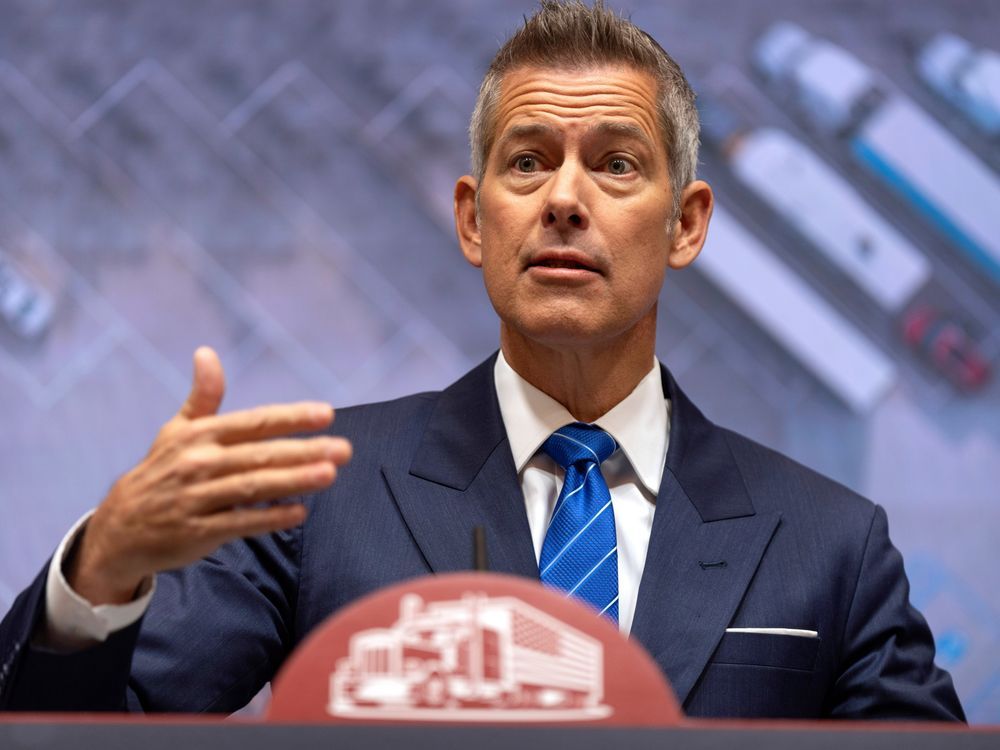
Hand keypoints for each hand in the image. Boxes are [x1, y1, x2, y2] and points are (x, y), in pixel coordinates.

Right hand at [66, 346, 350, 605]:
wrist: (120, 526)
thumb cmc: (162, 471)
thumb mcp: (177, 430)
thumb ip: (203, 396)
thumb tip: (207, 352)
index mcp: (200, 434)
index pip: (254, 422)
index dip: (291, 417)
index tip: (327, 414)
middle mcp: (199, 462)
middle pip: (260, 454)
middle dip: (304, 450)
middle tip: (343, 449)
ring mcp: (197, 498)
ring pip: (253, 487)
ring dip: (293, 480)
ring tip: (329, 474)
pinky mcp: (197, 531)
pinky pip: (240, 522)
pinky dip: (269, 518)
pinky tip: (299, 512)